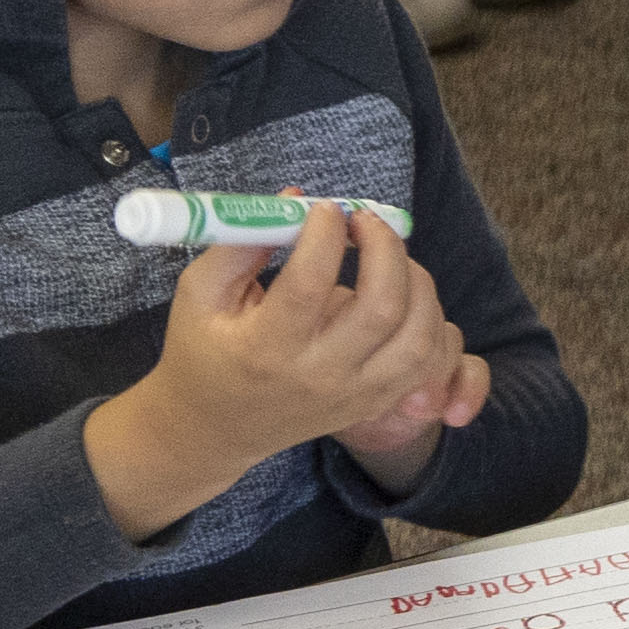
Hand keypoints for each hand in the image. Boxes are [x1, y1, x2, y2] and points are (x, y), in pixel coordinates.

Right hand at [91, 208, 465, 538]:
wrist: (214, 427)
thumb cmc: (202, 350)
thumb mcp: (199, 294)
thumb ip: (240, 244)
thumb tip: (297, 200)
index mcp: (264, 349)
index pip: (309, 285)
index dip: (324, 236)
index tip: (325, 208)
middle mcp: (317, 375)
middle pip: (381, 309)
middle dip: (385, 249)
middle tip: (366, 220)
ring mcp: (354, 394)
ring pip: (418, 336)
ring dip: (416, 281)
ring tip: (388, 253)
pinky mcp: (375, 401)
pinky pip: (427, 359)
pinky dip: (429, 319)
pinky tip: (404, 291)